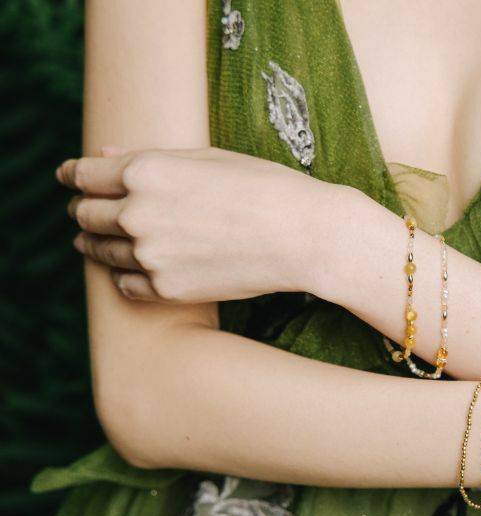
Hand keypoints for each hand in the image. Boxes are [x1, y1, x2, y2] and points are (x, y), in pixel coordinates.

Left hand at [55, 145, 342, 302]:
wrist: (305, 236)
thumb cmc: (265, 188)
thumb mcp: (208, 157)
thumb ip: (148, 157)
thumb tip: (102, 157)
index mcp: (146, 171)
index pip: (83, 174)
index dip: (74, 176)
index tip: (72, 180)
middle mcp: (137, 213)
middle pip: (84, 214)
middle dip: (85, 211)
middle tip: (93, 213)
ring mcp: (150, 255)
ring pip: (99, 252)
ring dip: (100, 245)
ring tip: (113, 242)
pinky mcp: (167, 289)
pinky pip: (125, 285)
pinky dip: (128, 276)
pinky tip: (143, 267)